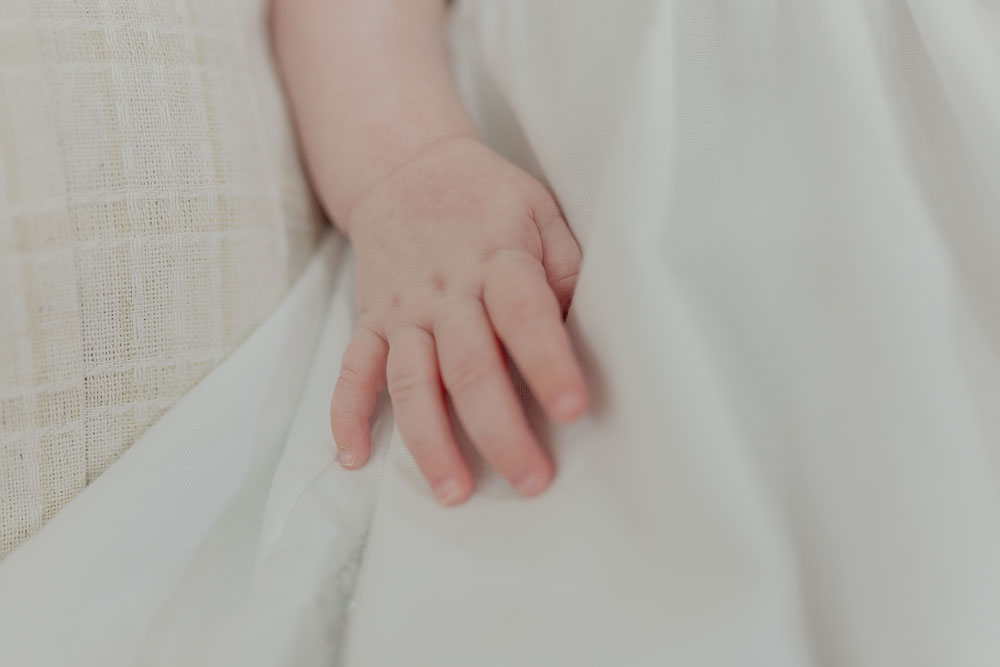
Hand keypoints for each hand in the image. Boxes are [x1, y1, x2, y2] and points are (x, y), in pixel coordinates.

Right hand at [330, 137, 587, 504]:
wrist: (407, 168)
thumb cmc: (488, 198)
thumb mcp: (542, 213)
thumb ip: (567, 269)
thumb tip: (594, 332)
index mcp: (498, 260)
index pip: (524, 317)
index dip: (548, 364)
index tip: (574, 410)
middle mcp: (446, 291)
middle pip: (468, 367)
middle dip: (499, 429)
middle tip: (529, 481)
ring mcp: (402, 310)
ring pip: (410, 382)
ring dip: (429, 440)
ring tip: (454, 493)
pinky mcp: (371, 321)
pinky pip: (352, 370)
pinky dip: (346, 413)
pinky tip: (355, 458)